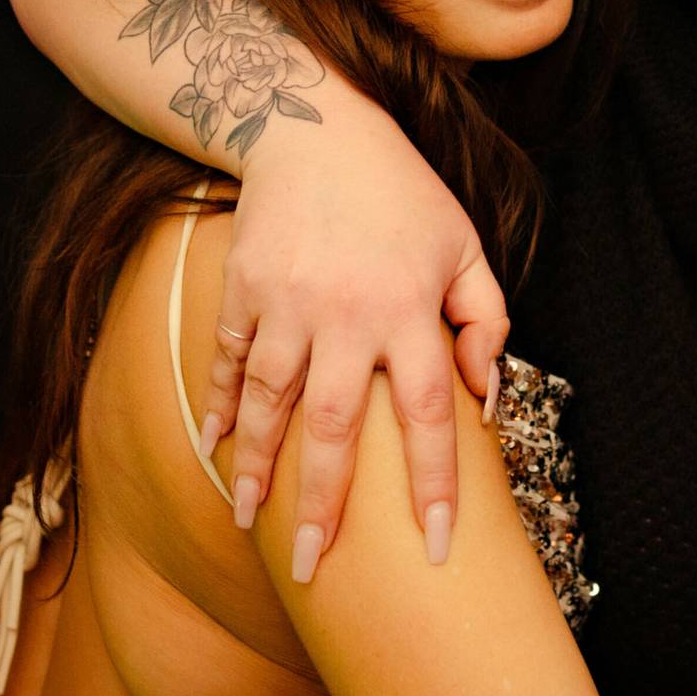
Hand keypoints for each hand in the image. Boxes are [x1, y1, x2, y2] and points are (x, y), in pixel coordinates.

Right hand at [203, 120, 508, 580]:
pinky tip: (211, 448)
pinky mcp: (242, 289)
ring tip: (247, 521)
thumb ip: (485, 321)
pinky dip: (216, 405)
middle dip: (323, 504)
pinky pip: (227, 361)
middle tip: (310, 567)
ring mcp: (288, 303)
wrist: (316, 128)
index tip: (438, 545)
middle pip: (337, 427)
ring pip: (269, 402)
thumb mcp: (466, 246)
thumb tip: (485, 399)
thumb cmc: (403, 196)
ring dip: (255, 466)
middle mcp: (348, 314)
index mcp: (411, 309)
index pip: (430, 414)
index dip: (435, 484)